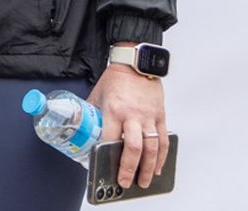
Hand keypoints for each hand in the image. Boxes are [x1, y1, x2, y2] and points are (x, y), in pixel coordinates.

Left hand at [88, 60, 167, 189]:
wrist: (135, 64)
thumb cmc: (115, 79)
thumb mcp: (97, 95)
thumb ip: (93, 114)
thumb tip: (85, 131)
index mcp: (113, 110)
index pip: (110, 138)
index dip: (107, 155)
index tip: (104, 168)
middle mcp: (132, 115)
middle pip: (133, 148)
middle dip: (130, 168)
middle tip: (126, 182)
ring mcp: (148, 117)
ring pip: (151, 148)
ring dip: (148, 168)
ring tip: (143, 181)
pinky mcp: (160, 116)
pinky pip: (163, 140)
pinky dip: (162, 156)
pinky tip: (158, 166)